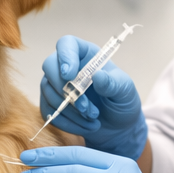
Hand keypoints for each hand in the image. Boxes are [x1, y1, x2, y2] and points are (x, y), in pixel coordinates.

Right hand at [38, 35, 147, 159]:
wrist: (118, 127)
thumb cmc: (122, 102)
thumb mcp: (125, 92)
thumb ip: (113, 84)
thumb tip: (97, 76)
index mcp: (86, 55)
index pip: (67, 44)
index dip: (65, 56)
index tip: (70, 74)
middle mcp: (68, 67)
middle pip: (50, 66)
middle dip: (65, 90)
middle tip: (86, 108)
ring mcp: (56, 85)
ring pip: (48, 92)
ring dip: (70, 111)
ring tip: (93, 120)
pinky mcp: (52, 105)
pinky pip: (49, 112)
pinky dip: (67, 123)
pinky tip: (85, 127)